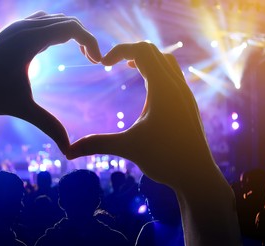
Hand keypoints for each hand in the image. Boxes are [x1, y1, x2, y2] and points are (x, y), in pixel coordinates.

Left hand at [0, 11, 101, 153]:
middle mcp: (24, 26)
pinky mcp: (11, 31)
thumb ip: (48, 125)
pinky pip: (42, 21)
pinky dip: (56, 30)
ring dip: (71, 32)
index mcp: (30, 39)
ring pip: (54, 18)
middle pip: (67, 20)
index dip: (91, 42)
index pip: (72, 28)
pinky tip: (56, 47)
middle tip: (93, 60)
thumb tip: (69, 150)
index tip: (99, 62)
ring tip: (81, 52)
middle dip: (85, 38)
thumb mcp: (21, 108)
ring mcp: (16, 26)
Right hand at [67, 42, 215, 190]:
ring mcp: (184, 94)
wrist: (197, 175)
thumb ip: (97, 144)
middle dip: (129, 51)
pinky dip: (156, 71)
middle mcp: (176, 86)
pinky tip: (147, 88)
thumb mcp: (128, 148)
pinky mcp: (187, 104)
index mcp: (163, 88)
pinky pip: (172, 75)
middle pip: (153, 50)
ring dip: (145, 59)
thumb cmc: (165, 159)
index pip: (141, 50)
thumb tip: (67, 152)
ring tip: (129, 68)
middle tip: (111, 62)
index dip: (118, 50)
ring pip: (166, 61)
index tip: (101, 64)